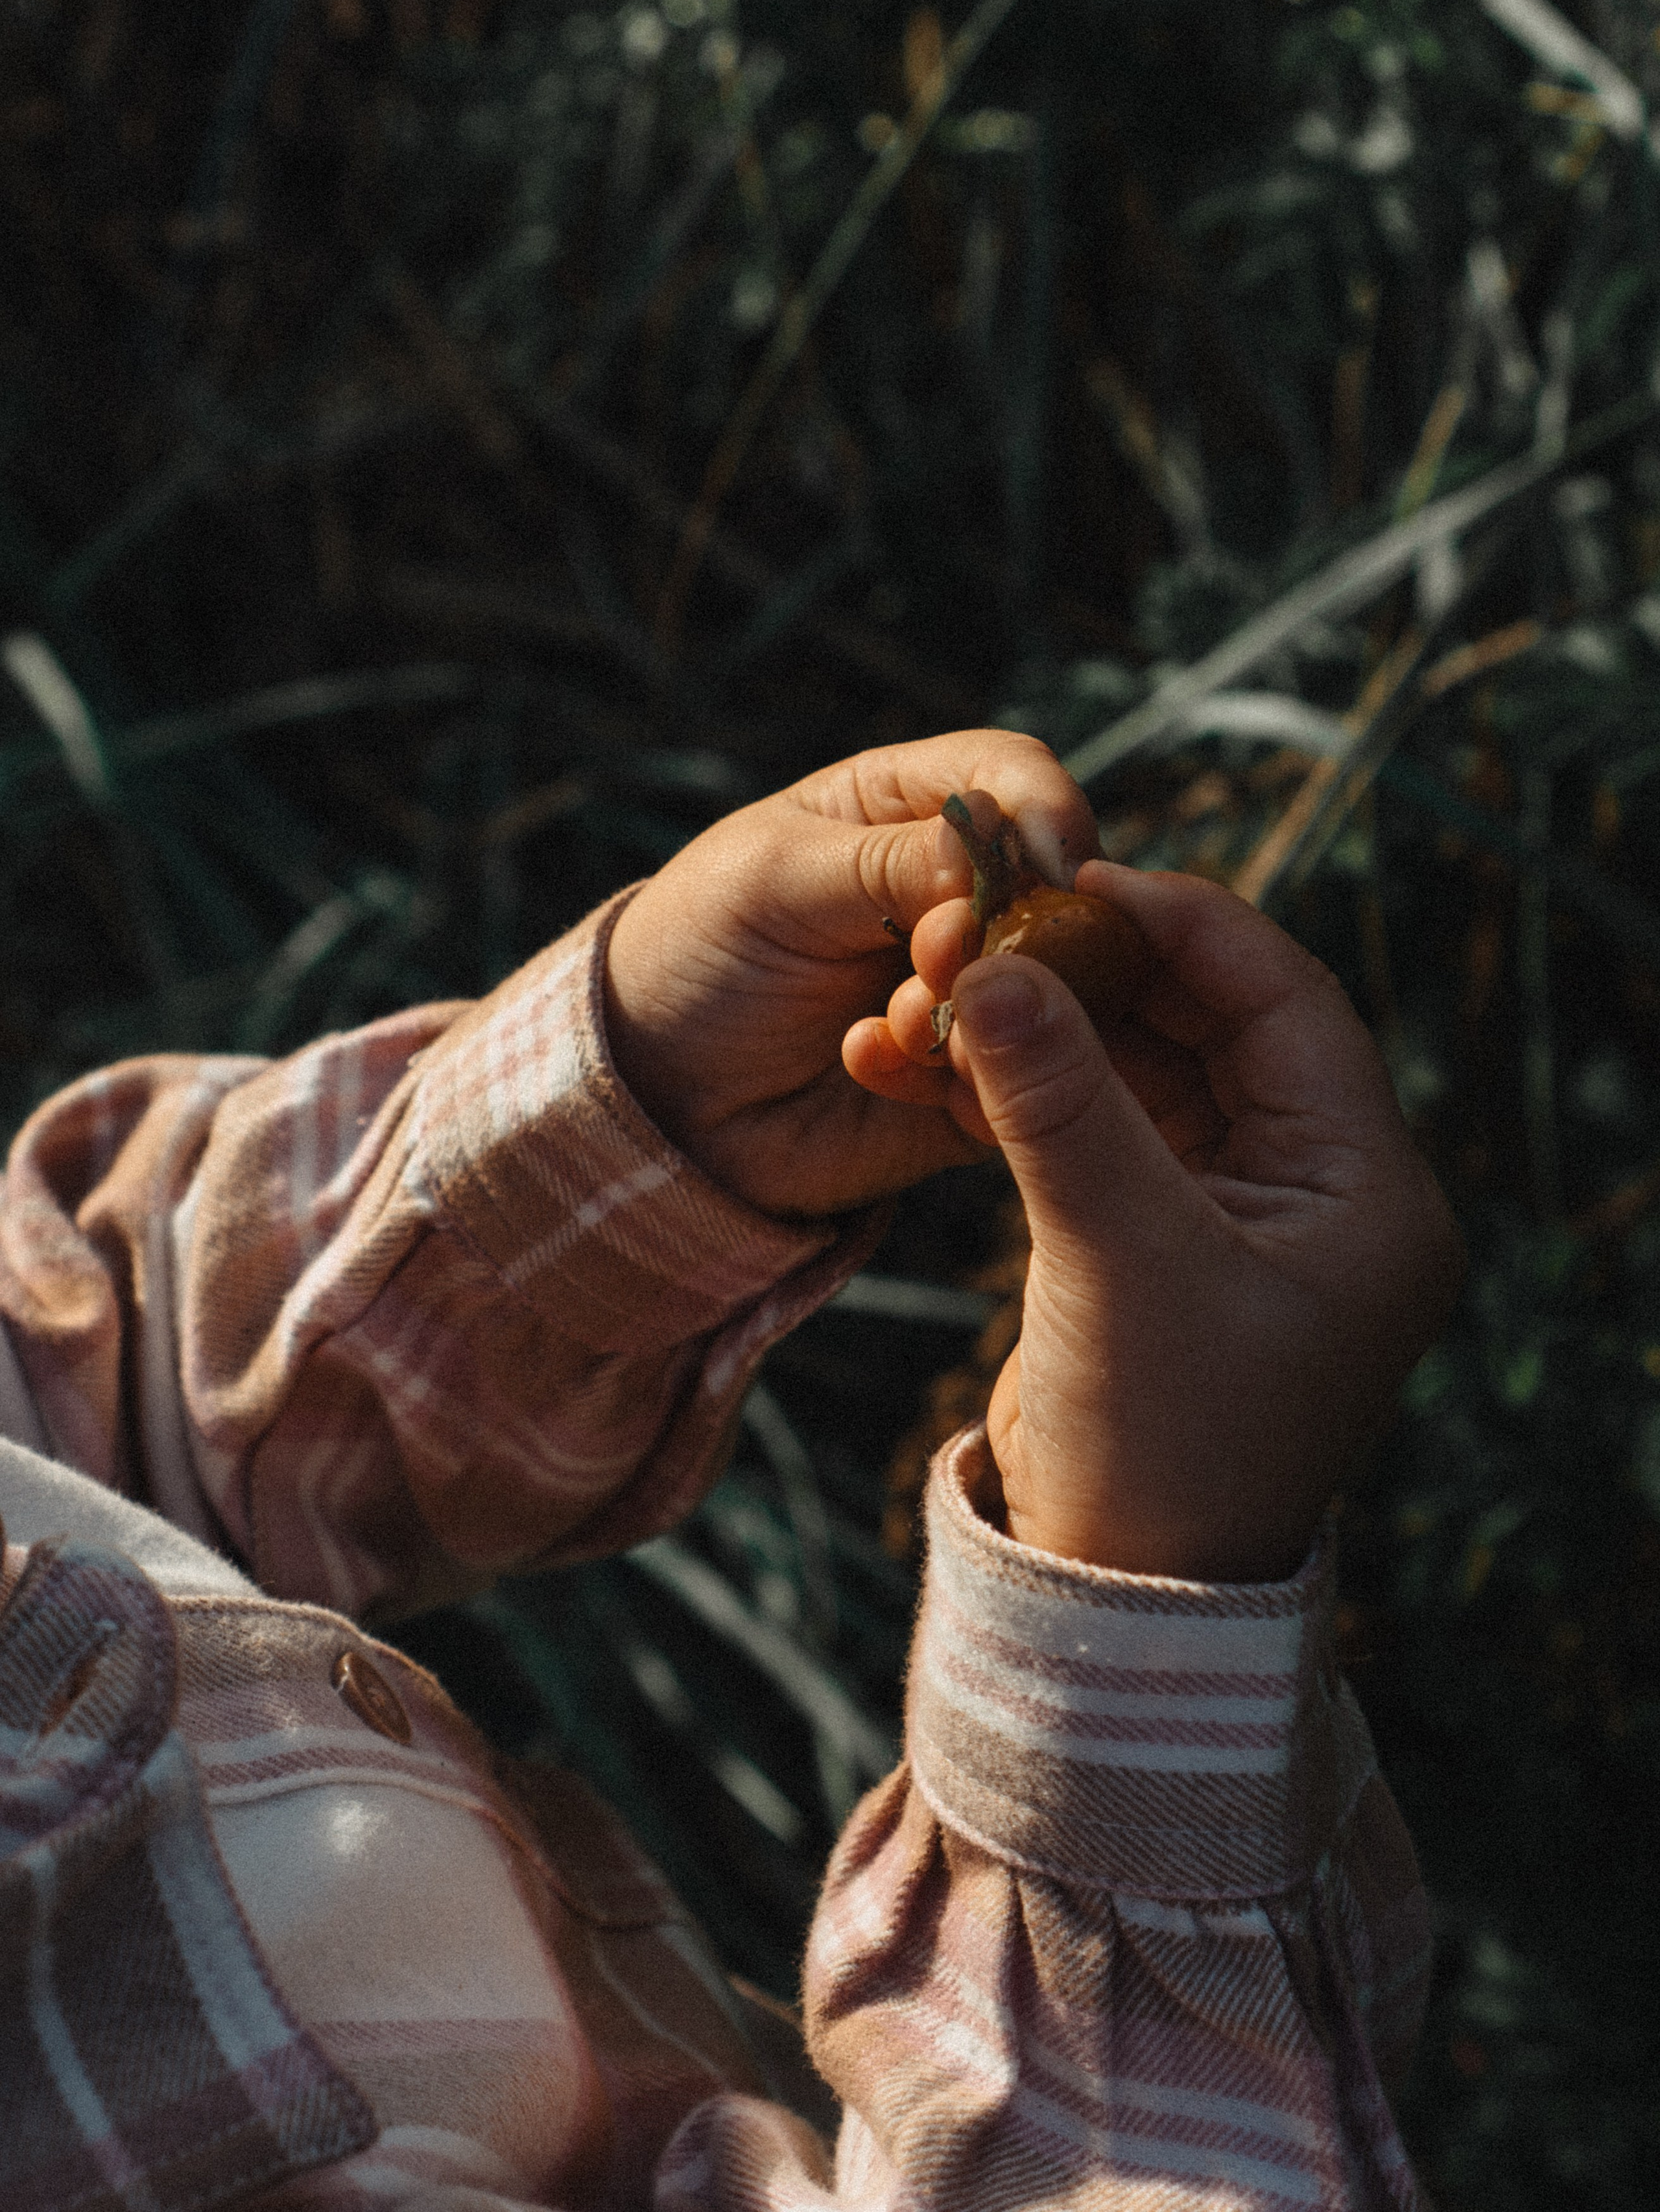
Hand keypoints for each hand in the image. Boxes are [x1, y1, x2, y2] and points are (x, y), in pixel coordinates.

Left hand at [601, 732, 1101, 1220]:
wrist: (652, 1095)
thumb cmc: (695, 952)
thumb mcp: (772, 881)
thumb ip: (885, 862)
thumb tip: (1001, 848)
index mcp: (906, 810)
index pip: (1013, 778)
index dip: (1046, 811)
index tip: (1055, 865)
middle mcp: (957, 896)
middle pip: (1056, 891)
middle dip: (1013, 930)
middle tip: (933, 964)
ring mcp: (972, 991)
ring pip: (1048, 994)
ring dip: (982, 1010)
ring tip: (891, 1027)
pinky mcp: (972, 1080)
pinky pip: (1021, 1085)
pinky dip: (967, 1080)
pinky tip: (878, 1073)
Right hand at [846, 861, 1464, 1580]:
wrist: (1114, 1599)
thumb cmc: (1160, 1448)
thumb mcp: (1117, 1259)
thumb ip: (1061, 1104)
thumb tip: (991, 967)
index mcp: (1367, 1193)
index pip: (1287, 1004)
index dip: (1186, 925)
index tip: (1076, 877)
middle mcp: (1318, 1193)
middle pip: (1210, 1027)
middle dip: (1098, 972)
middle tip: (993, 921)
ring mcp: (1236, 1217)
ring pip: (1143, 1075)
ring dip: (1047, 1030)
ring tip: (943, 987)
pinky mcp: (1159, 1243)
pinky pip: (1099, 1133)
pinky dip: (1028, 1095)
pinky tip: (939, 1061)